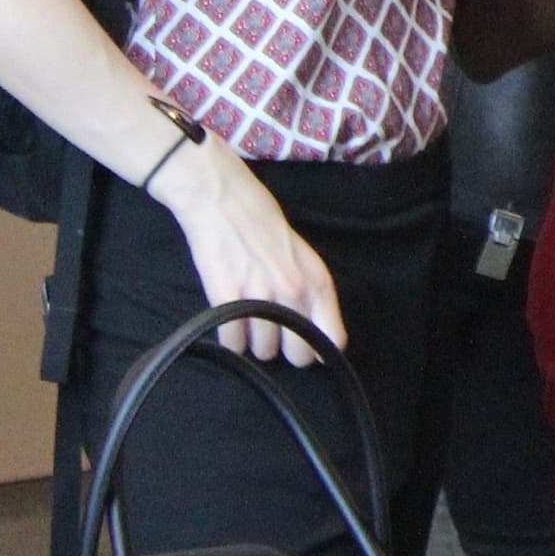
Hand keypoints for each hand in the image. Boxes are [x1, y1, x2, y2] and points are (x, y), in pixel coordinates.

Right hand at [155, 141, 345, 365]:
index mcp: (317, 281)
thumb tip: (320, 342)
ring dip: (254, 343)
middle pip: (297, 355)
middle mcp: (294, 292)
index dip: (318, 350)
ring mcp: (260, 297)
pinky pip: (233, 344)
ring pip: (263, 352)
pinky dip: (230, 340)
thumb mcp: (301, 257)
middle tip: (271, 332)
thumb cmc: (265, 226)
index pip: (332, 340)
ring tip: (247, 319)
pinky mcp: (226, 299)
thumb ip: (312, 295)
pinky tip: (229, 322)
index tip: (305, 348)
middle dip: (284, 350)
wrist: (223, 200)